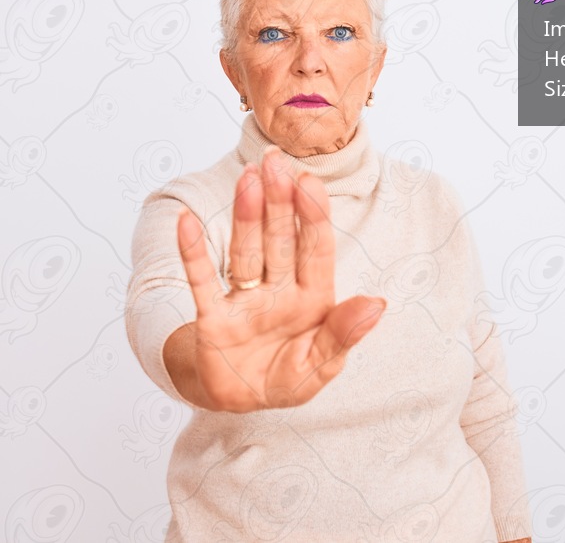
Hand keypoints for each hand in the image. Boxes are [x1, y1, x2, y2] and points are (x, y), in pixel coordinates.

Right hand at [176, 145, 385, 412]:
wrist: (241, 402)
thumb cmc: (286, 378)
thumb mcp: (321, 365)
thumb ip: (344, 334)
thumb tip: (376, 304)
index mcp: (312, 297)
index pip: (316, 250)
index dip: (313, 216)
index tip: (308, 182)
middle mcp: (279, 289)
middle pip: (280, 239)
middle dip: (279, 201)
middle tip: (275, 163)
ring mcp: (244, 299)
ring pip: (247, 250)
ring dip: (246, 216)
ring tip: (247, 178)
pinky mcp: (212, 316)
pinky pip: (202, 281)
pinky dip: (194, 253)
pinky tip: (187, 224)